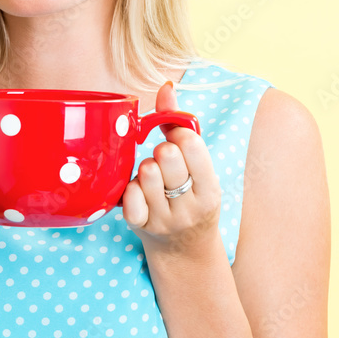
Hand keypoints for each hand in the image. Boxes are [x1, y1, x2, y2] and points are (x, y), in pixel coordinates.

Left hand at [122, 81, 222, 257]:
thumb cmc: (190, 195)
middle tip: (163, 161)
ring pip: (145, 173)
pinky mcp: (141, 227)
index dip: (178, 135)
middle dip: (161, 151)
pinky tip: (137, 191)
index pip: (191, 145)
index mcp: (210, 189)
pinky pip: (128, 195)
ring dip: (145, 168)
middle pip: (166, 156)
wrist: (185, 250)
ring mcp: (165, 220)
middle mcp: (190, 207)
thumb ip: (179, 124)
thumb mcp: (198, 166)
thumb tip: (166, 86)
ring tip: (152, 177)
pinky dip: (129, 188)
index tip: (176, 141)